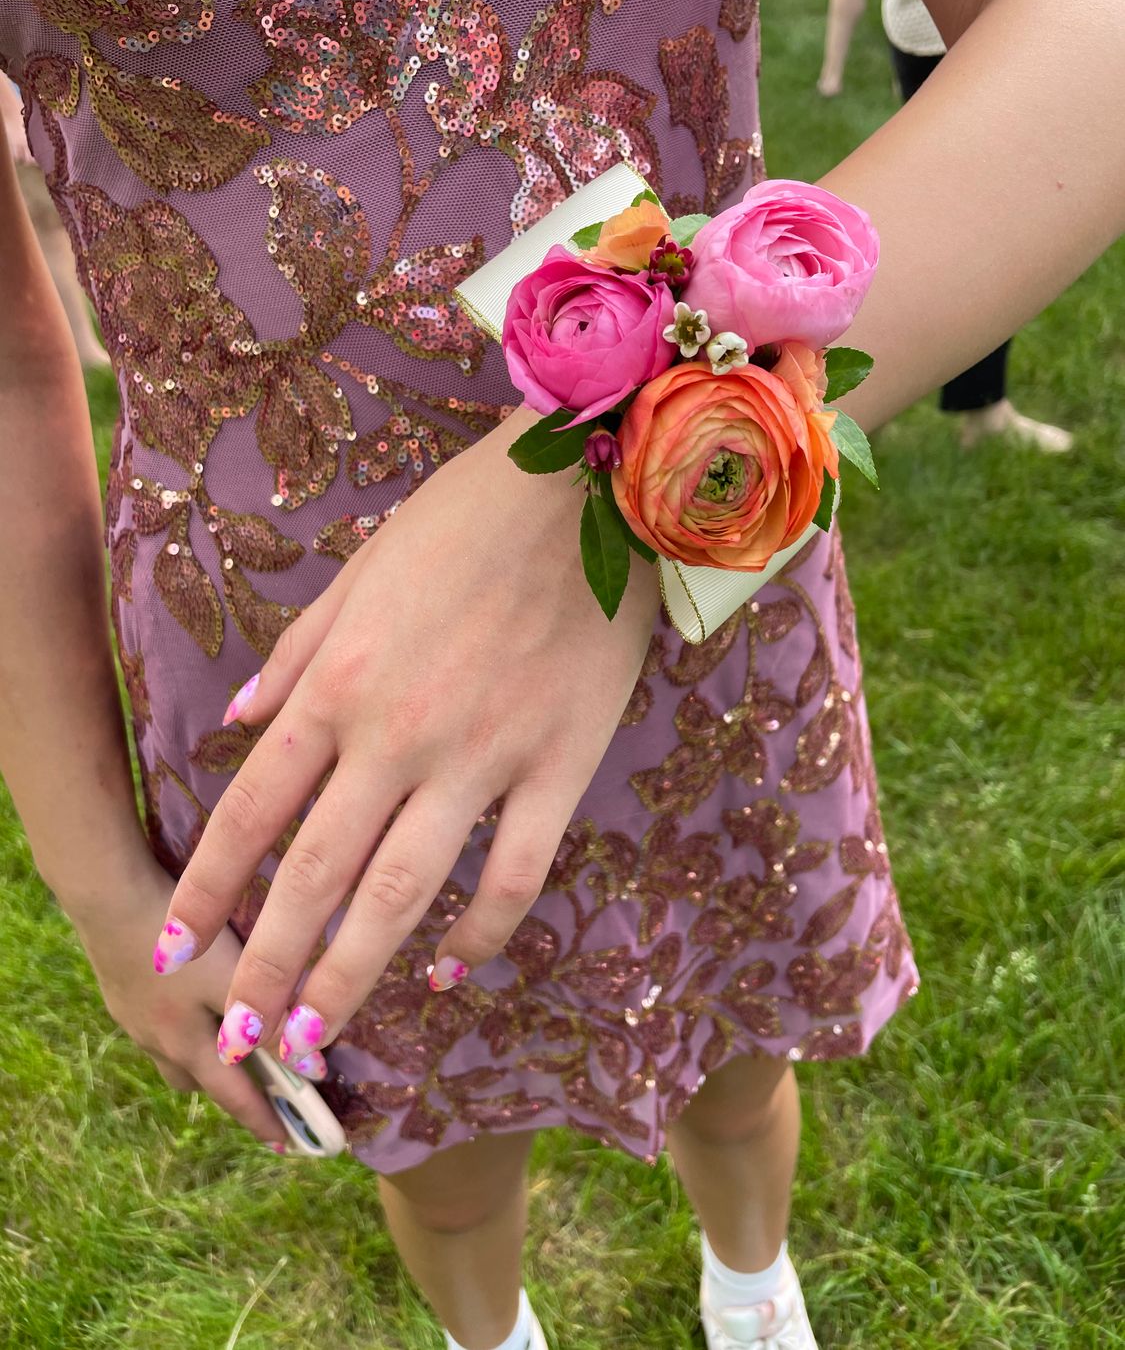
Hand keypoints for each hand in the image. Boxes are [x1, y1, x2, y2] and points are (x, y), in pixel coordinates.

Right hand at [70, 850, 288, 1150]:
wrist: (108, 898)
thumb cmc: (178, 940)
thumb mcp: (230, 979)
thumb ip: (270, 1018)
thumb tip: (314, 1067)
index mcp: (186, 1046)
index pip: (233, 1097)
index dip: (262, 1120)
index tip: (286, 1146)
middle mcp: (156, 1039)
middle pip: (197, 1080)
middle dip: (229, 1090)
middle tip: (261, 1089)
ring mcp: (132, 1015)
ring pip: (172, 1053)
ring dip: (201, 1057)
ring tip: (227, 1042)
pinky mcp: (121, 988)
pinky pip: (156, 1023)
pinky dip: (181, 1025)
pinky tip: (189, 997)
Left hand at [157, 406, 660, 1070]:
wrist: (586, 488)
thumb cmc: (466, 519)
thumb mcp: (359, 573)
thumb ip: (295, 656)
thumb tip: (234, 724)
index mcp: (340, 682)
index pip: (251, 809)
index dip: (207, 891)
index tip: (175, 950)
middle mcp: (397, 733)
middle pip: (314, 874)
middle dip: (267, 968)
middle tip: (239, 1043)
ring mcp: (482, 756)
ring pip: (403, 894)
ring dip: (353, 978)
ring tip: (318, 1041)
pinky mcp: (560, 765)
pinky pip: (515, 874)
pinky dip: (482, 935)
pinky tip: (453, 973)